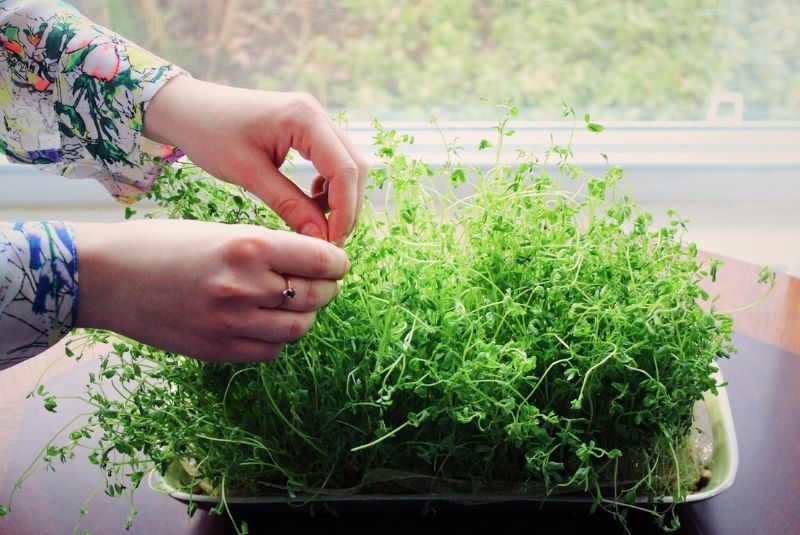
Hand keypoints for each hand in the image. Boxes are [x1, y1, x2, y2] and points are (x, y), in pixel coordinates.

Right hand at [72, 220, 348, 361]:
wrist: (106, 278)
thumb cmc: (163, 244)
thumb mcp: (221, 230)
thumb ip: (269, 249)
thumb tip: (316, 264)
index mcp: (249, 246)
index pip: (324, 261)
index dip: (337, 262)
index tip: (336, 262)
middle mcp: (246, 287)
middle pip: (318, 296)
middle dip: (326, 288)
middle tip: (319, 282)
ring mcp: (232, 324)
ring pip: (300, 329)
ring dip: (304, 315)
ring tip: (291, 302)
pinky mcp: (218, 351)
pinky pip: (271, 351)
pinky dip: (277, 338)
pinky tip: (264, 322)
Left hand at [142, 76, 367, 246]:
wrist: (187, 108)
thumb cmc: (209, 134)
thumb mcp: (248, 174)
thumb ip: (288, 205)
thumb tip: (320, 239)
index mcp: (304, 117)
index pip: (344, 170)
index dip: (344, 211)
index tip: (332, 243)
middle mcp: (317, 113)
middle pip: (355, 167)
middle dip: (348, 207)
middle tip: (330, 241)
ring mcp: (315, 118)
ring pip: (348, 165)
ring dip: (340, 198)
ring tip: (318, 225)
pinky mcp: (309, 127)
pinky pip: (334, 160)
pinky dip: (329, 186)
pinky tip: (309, 201)